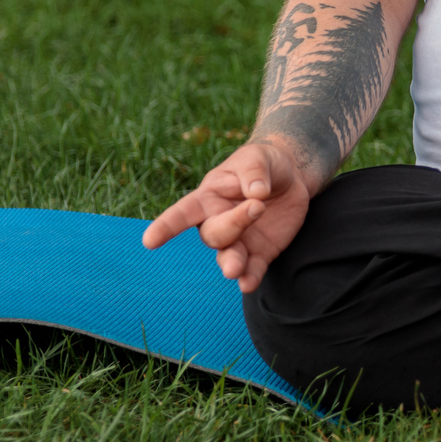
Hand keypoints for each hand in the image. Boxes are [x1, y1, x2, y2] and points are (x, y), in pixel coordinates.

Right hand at [142, 142, 311, 293]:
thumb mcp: (257, 157)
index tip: (149, 241)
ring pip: (227, 256)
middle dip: (232, 225)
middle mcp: (217, 223)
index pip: (182, 214)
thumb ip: (254, 171)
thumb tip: (257, 192)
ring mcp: (239, 241)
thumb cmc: (264, 164)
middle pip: (214, 234)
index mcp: (208, 199)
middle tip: (258, 206)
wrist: (291, 177)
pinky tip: (248, 284)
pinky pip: (252, 270)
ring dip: (231, 264)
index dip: (166, 227)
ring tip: (235, 270)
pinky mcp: (260, 253)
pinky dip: (250, 278)